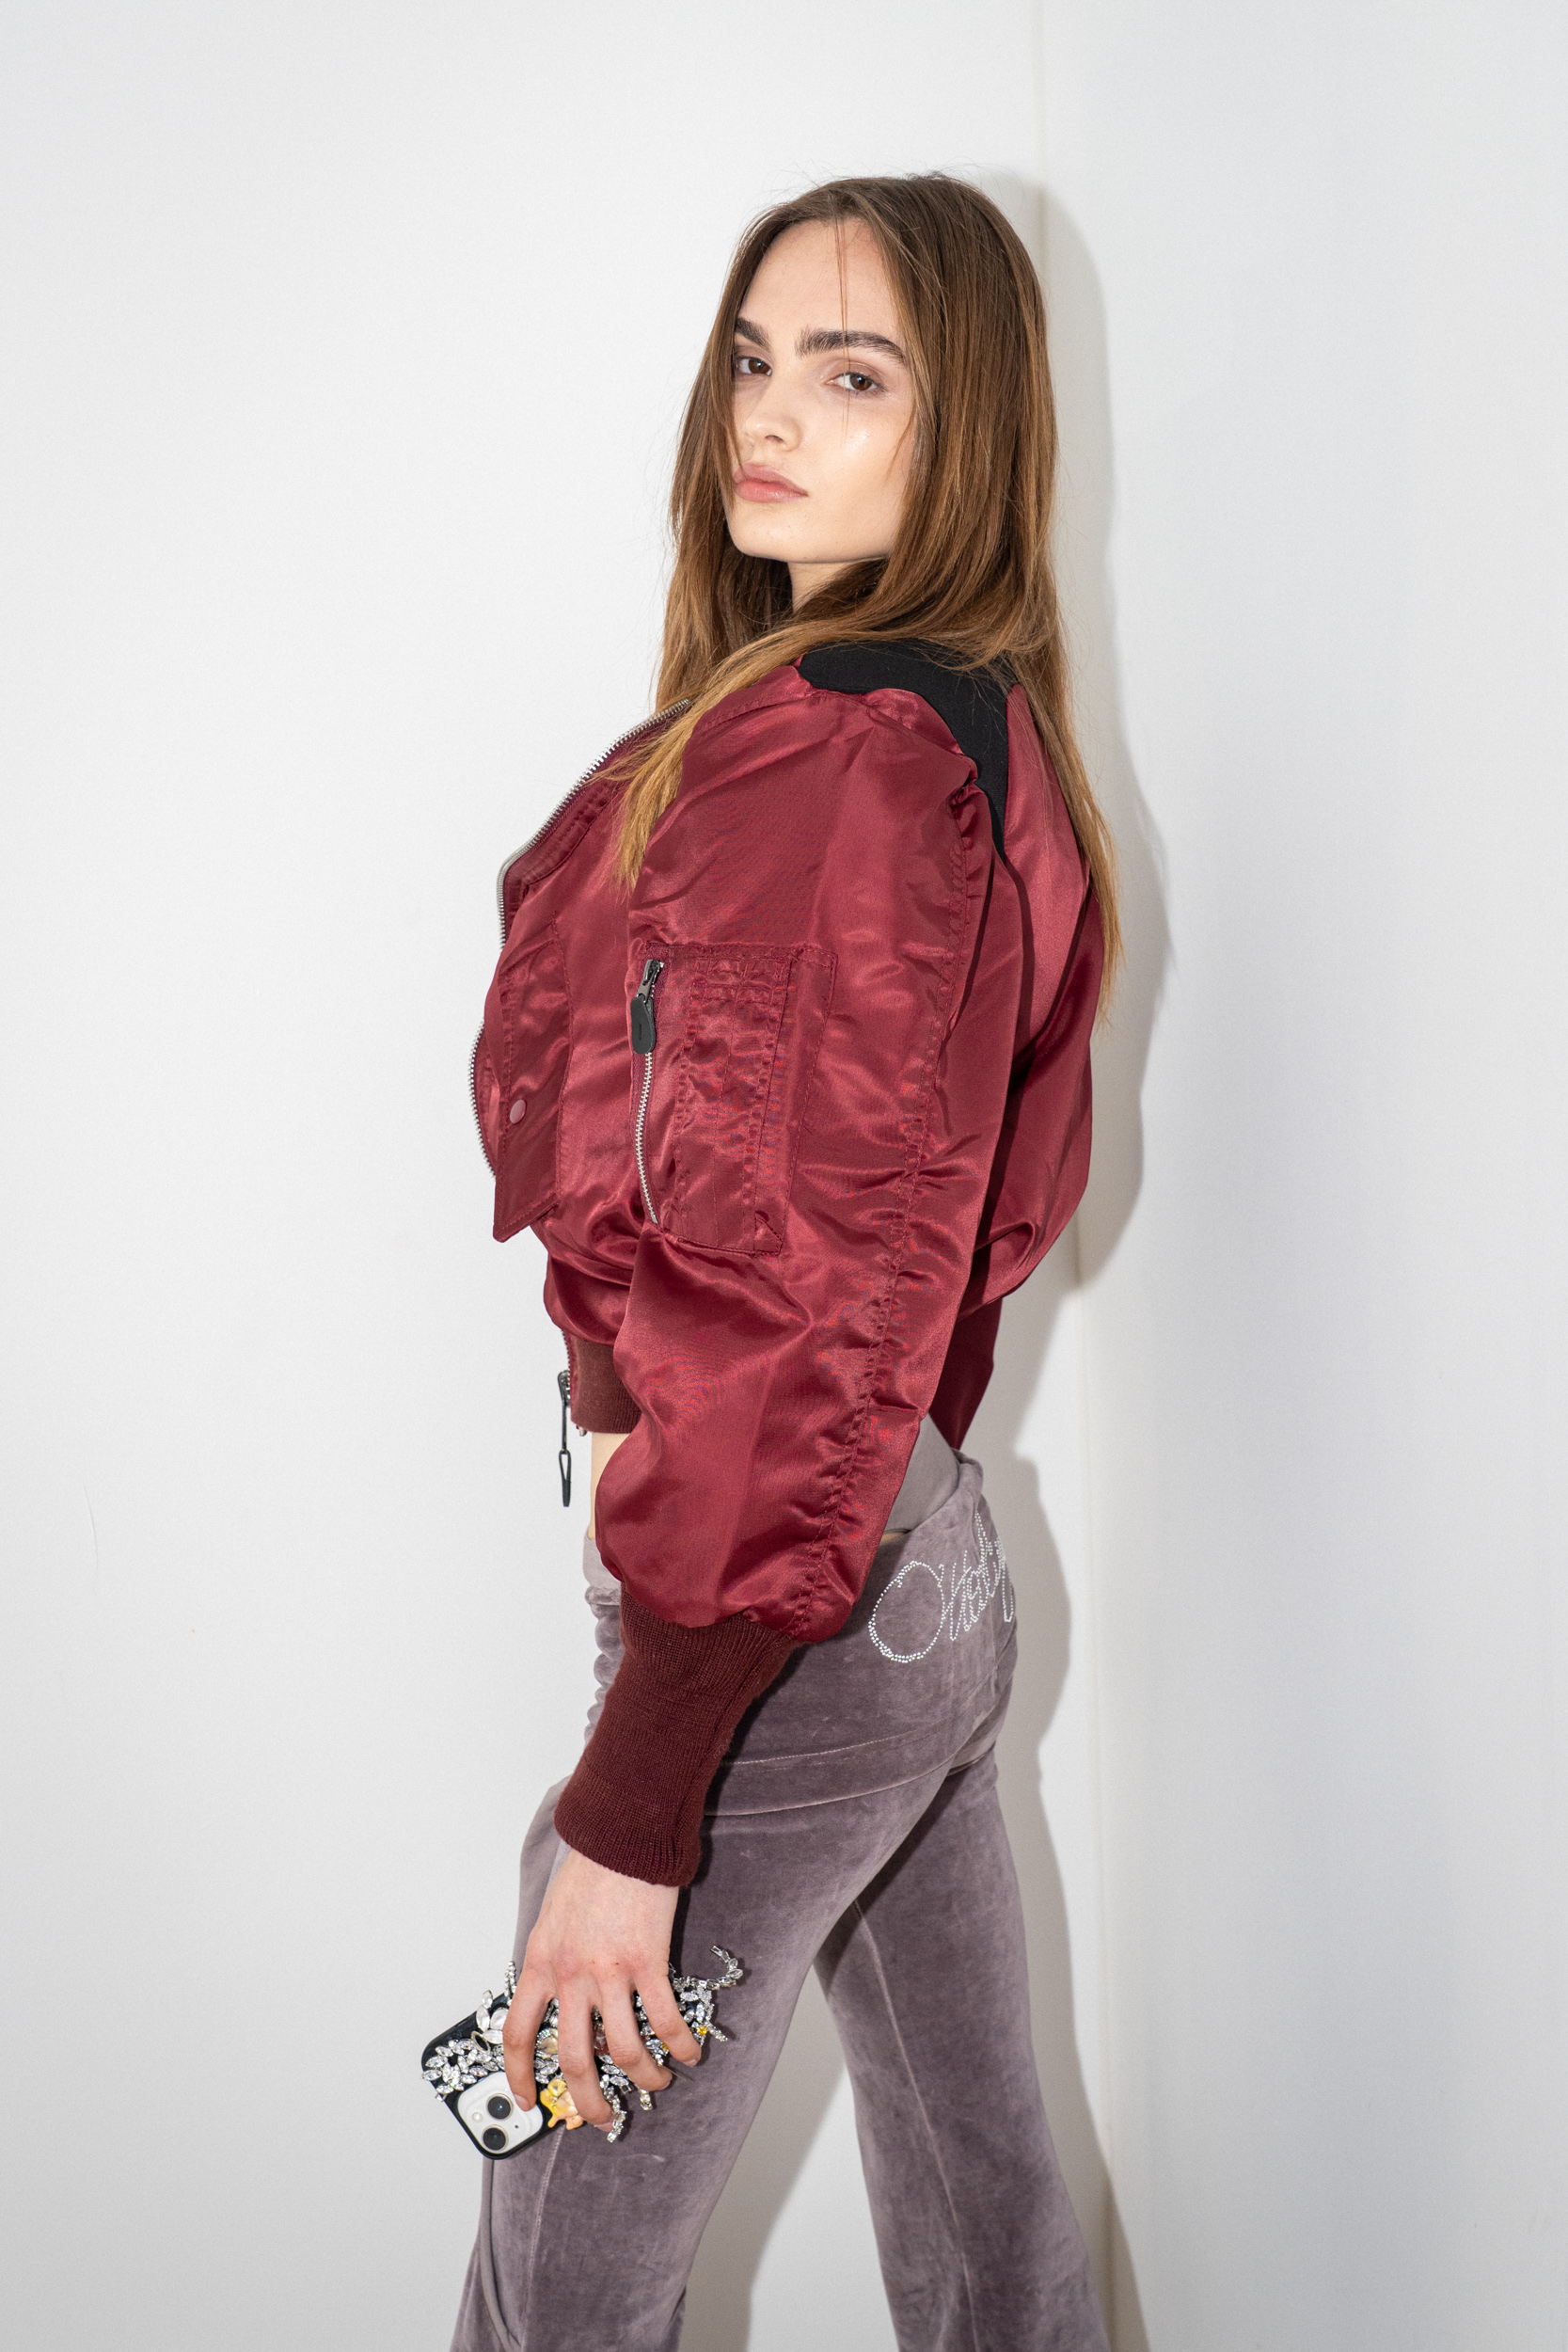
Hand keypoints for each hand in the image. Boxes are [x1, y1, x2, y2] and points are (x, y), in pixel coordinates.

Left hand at [502, 1847, 702, 2132]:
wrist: (621, 1834)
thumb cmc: (590, 1867)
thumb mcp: (552, 1917)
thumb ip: (554, 1959)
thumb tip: (564, 1998)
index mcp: (540, 1963)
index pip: (517, 2034)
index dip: (520, 2076)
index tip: (529, 2100)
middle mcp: (570, 1975)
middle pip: (573, 2059)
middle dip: (588, 2100)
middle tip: (601, 2117)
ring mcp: (609, 1971)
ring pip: (623, 2050)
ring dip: (643, 2077)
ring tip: (657, 2082)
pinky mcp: (648, 1962)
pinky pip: (664, 2020)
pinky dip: (679, 2045)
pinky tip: (689, 2052)